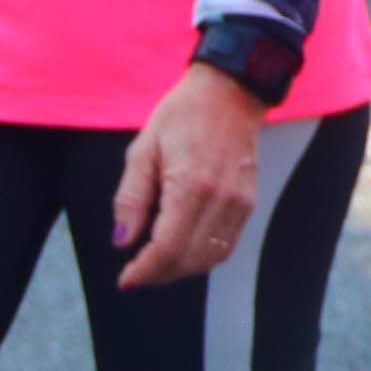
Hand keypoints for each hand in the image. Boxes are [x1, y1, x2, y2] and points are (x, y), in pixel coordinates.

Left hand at [111, 65, 269, 291]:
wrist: (231, 91)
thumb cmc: (183, 114)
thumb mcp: (143, 149)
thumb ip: (131, 198)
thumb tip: (122, 241)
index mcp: (191, 185)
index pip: (168, 248)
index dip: (145, 271)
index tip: (127, 279)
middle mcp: (221, 199)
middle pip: (190, 260)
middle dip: (159, 275)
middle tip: (137, 274)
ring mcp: (240, 202)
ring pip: (211, 258)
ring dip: (181, 270)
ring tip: (157, 265)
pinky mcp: (249, 201)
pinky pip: (227, 244)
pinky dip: (203, 256)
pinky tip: (183, 249)